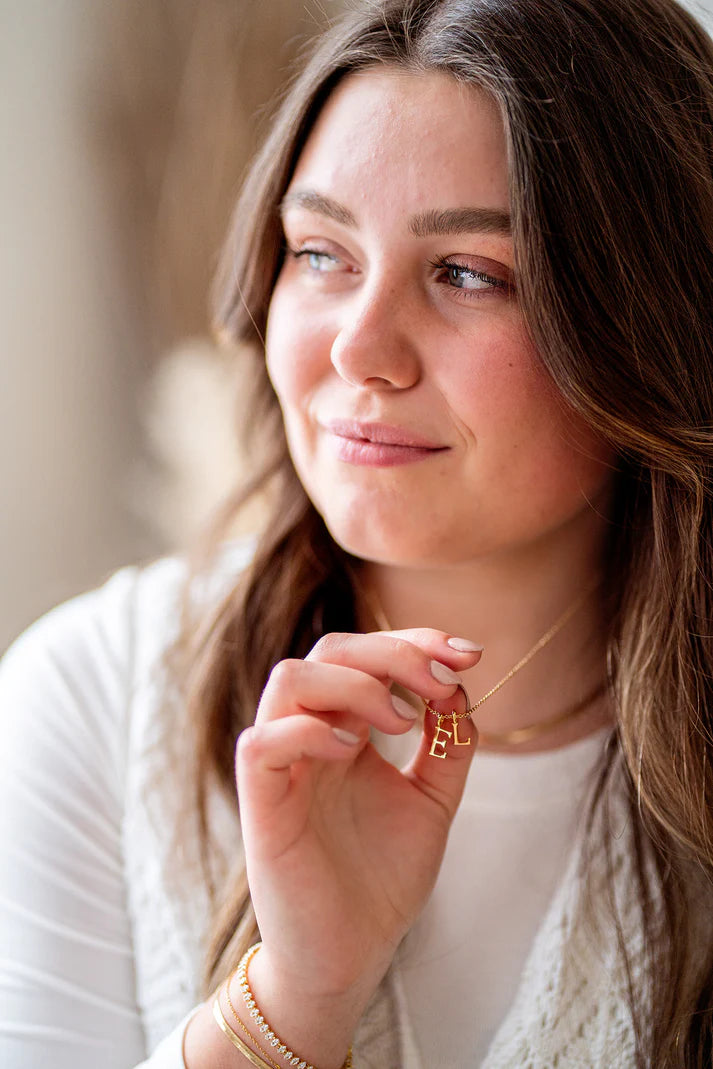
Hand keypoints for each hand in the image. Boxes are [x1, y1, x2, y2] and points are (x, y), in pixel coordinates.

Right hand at [235, 630, 481, 1014]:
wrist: (350, 957)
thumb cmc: (381, 879)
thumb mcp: (432, 801)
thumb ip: (448, 746)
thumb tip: (460, 689)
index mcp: (345, 729)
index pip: (366, 654)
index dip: (416, 641)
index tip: (470, 657)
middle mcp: (310, 736)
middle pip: (329, 650)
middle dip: (394, 652)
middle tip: (442, 684)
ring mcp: (283, 767)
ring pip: (290, 679)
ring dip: (355, 685)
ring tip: (400, 722)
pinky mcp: (262, 806)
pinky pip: (262, 743)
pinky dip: (310, 732)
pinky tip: (355, 752)